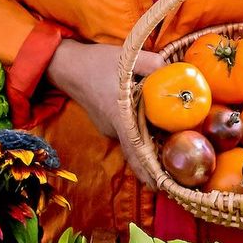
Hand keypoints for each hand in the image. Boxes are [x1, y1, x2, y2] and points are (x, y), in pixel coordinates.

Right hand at [45, 40, 164, 186]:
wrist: (68, 66)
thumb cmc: (97, 63)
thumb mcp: (129, 58)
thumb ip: (155, 65)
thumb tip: (174, 73)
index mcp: (119, 115)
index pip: (135, 149)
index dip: (146, 169)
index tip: (159, 184)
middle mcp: (113, 127)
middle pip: (137, 149)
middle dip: (154, 162)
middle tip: (174, 173)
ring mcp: (108, 127)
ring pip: (132, 140)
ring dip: (148, 145)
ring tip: (169, 151)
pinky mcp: (106, 123)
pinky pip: (126, 132)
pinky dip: (139, 134)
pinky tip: (152, 128)